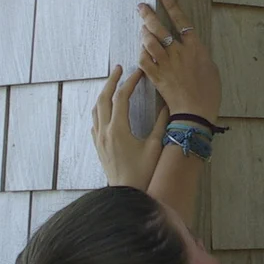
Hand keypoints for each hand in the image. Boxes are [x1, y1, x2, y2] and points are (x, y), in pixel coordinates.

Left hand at [93, 64, 165, 188]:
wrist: (127, 194)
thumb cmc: (143, 173)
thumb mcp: (155, 147)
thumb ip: (162, 125)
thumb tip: (168, 106)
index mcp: (118, 129)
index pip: (121, 98)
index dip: (130, 82)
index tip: (138, 73)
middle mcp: (105, 132)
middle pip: (103, 99)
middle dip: (111, 81)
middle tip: (119, 69)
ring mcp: (99, 139)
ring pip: (96, 110)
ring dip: (104, 94)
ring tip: (112, 85)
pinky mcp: (98, 147)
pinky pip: (95, 122)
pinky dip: (100, 110)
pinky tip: (107, 110)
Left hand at [137, 0, 222, 120]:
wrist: (196, 112)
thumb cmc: (209, 93)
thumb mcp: (211, 69)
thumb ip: (199, 54)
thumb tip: (192, 47)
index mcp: (196, 49)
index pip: (182, 22)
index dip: (172, 8)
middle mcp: (179, 53)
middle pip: (161, 29)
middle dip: (149, 16)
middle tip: (141, 7)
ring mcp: (167, 65)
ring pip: (150, 42)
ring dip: (144, 33)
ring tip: (142, 29)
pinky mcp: (157, 77)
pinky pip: (144, 60)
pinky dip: (141, 53)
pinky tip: (142, 51)